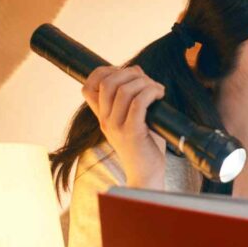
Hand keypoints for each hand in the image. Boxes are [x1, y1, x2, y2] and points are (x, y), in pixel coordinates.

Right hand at [82, 65, 166, 187]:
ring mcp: (117, 127)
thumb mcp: (133, 119)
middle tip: (147, 81)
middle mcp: (105, 120)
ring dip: (145, 82)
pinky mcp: (132, 133)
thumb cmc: (144, 145)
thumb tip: (137, 71)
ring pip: (124, 90)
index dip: (103, 72)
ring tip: (157, 89)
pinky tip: (160, 95)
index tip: (124, 72)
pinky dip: (151, 92)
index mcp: (102, 117)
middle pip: (107, 83)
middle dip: (129, 74)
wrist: (145, 175)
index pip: (88, 87)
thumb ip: (132, 97)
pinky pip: (138, 103)